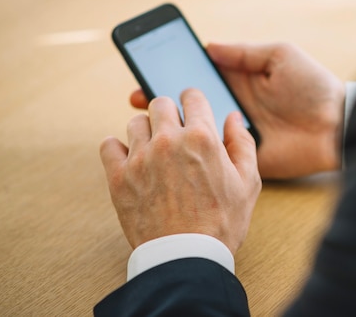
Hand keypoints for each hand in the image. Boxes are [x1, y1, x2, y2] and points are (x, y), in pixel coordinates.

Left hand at [100, 90, 260, 253]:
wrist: (186, 258)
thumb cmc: (221, 223)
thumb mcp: (248, 183)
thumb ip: (242, 144)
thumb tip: (232, 118)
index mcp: (202, 138)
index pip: (192, 97)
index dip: (193, 99)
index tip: (191, 106)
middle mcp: (170, 140)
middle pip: (160, 103)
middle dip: (169, 112)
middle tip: (174, 130)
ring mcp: (141, 158)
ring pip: (135, 122)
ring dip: (146, 130)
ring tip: (154, 149)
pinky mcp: (119, 177)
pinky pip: (108, 145)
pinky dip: (118, 148)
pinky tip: (131, 159)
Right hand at [130, 43, 344, 178]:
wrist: (337, 126)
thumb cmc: (311, 86)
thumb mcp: (279, 56)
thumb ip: (244, 52)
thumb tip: (208, 46)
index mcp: (242, 82)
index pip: (201, 77)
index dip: (176, 75)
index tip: (149, 71)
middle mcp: (235, 107)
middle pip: (194, 104)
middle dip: (166, 101)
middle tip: (138, 97)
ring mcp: (238, 134)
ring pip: (199, 130)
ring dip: (175, 127)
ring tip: (148, 122)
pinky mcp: (244, 158)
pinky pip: (215, 154)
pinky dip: (195, 153)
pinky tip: (172, 150)